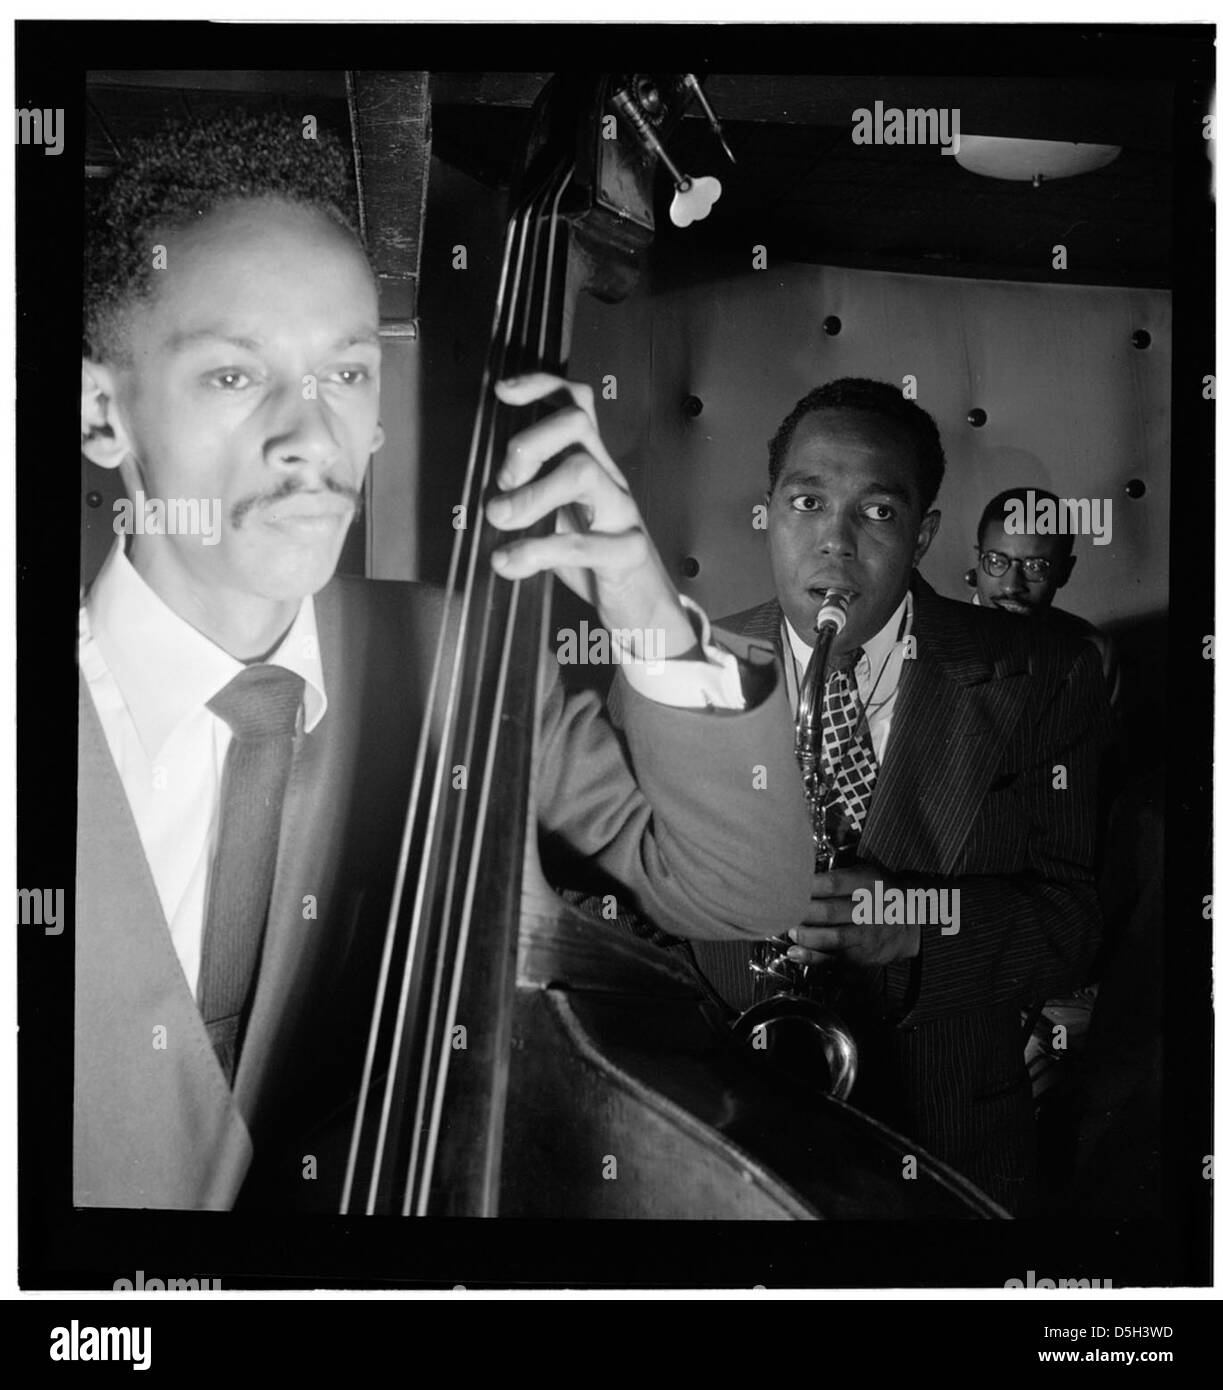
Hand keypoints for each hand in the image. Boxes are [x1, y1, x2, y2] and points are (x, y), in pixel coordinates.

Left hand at [484, 373, 696, 656]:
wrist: (644, 610)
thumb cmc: (597, 563)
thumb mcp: (560, 520)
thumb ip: (532, 499)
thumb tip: (485, 493)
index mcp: (594, 465)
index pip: (578, 405)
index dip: (542, 386)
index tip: (502, 393)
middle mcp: (610, 479)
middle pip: (578, 424)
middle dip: (529, 443)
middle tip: (503, 483)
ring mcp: (623, 513)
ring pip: (582, 472)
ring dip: (530, 494)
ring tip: (500, 519)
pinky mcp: (628, 553)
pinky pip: (582, 544)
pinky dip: (536, 551)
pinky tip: (508, 564)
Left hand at [786, 864, 921, 968]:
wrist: (913, 920)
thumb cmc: (880, 891)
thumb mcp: (866, 872)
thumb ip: (838, 874)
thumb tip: (801, 875)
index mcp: (868, 883)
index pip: (833, 884)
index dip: (808, 886)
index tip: (787, 886)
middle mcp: (869, 909)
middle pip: (830, 912)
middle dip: (803, 913)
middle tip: (785, 911)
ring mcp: (868, 935)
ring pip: (834, 938)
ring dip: (807, 936)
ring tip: (792, 931)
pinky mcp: (864, 956)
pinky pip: (836, 959)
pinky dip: (813, 957)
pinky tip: (795, 953)